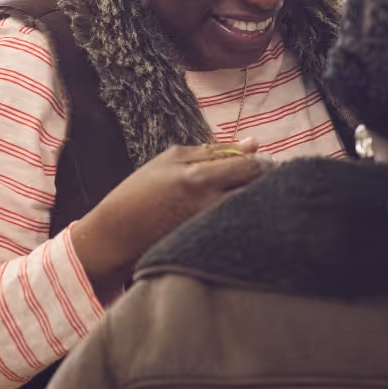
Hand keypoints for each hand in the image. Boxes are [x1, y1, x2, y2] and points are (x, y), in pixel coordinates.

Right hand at [71, 139, 271, 301]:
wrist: (116, 235)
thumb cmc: (142, 191)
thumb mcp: (172, 161)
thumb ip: (214, 151)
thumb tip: (255, 143)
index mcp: (198, 176)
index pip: (249, 167)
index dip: (265, 165)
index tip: (270, 165)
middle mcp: (207, 203)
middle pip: (255, 191)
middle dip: (268, 185)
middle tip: (272, 181)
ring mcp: (208, 227)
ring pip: (250, 211)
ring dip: (259, 203)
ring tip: (258, 199)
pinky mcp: (207, 245)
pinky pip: (237, 228)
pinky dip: (245, 220)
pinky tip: (243, 217)